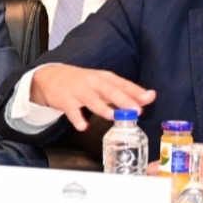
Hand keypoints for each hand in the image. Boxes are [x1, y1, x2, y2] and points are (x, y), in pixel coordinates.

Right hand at [29, 66, 155, 131]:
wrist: (52, 77)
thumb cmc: (84, 82)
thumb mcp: (104, 83)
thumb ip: (124, 92)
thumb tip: (147, 99)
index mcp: (105, 78)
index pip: (123, 84)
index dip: (137, 91)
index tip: (149, 97)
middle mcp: (93, 82)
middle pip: (110, 91)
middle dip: (123, 100)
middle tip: (135, 110)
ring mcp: (79, 91)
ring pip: (92, 100)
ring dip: (102, 108)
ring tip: (112, 116)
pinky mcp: (66, 100)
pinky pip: (72, 111)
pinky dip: (77, 118)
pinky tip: (83, 126)